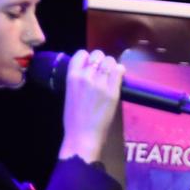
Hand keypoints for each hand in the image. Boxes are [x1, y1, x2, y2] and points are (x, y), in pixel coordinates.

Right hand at [56, 50, 124, 164]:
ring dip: (111, 66)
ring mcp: (100, 83)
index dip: (88, 58)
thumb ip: (77, 80)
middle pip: (98, 55)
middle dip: (101, 61)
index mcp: (72, 76)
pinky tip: (119, 77)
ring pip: (110, 61)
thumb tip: (88, 71)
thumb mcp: (69, 94)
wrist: (82, 136)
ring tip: (111, 75)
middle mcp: (86, 76)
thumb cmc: (73, 119)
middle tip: (102, 72)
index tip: (91, 66)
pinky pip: (119, 71)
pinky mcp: (113, 91)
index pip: (81, 53)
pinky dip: (120, 71)